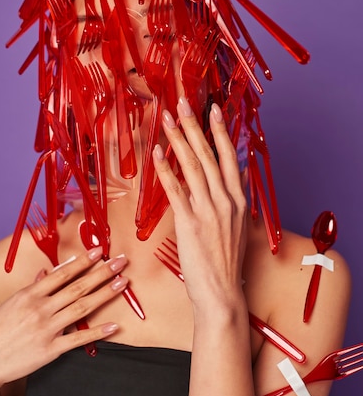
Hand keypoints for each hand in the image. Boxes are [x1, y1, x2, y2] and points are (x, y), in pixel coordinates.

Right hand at [0, 248, 127, 392]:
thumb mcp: (12, 303)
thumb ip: (33, 286)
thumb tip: (47, 272)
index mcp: (29, 294)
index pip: (62, 273)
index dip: (83, 261)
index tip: (100, 251)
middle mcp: (40, 309)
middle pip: (77, 287)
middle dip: (102, 273)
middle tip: (121, 262)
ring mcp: (46, 329)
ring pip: (82, 308)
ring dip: (105, 294)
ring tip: (122, 283)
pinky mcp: (50, 350)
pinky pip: (78, 339)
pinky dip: (97, 332)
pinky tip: (114, 325)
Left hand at [153, 97, 246, 314]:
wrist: (222, 292)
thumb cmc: (227, 261)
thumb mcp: (239, 225)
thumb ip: (236, 196)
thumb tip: (236, 172)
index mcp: (239, 199)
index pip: (229, 156)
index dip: (220, 131)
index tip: (213, 109)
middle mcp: (226, 200)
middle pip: (209, 154)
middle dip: (194, 126)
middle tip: (183, 102)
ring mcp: (209, 210)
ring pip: (192, 166)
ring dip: (178, 139)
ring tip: (167, 118)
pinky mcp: (190, 222)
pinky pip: (176, 190)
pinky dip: (165, 169)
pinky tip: (156, 153)